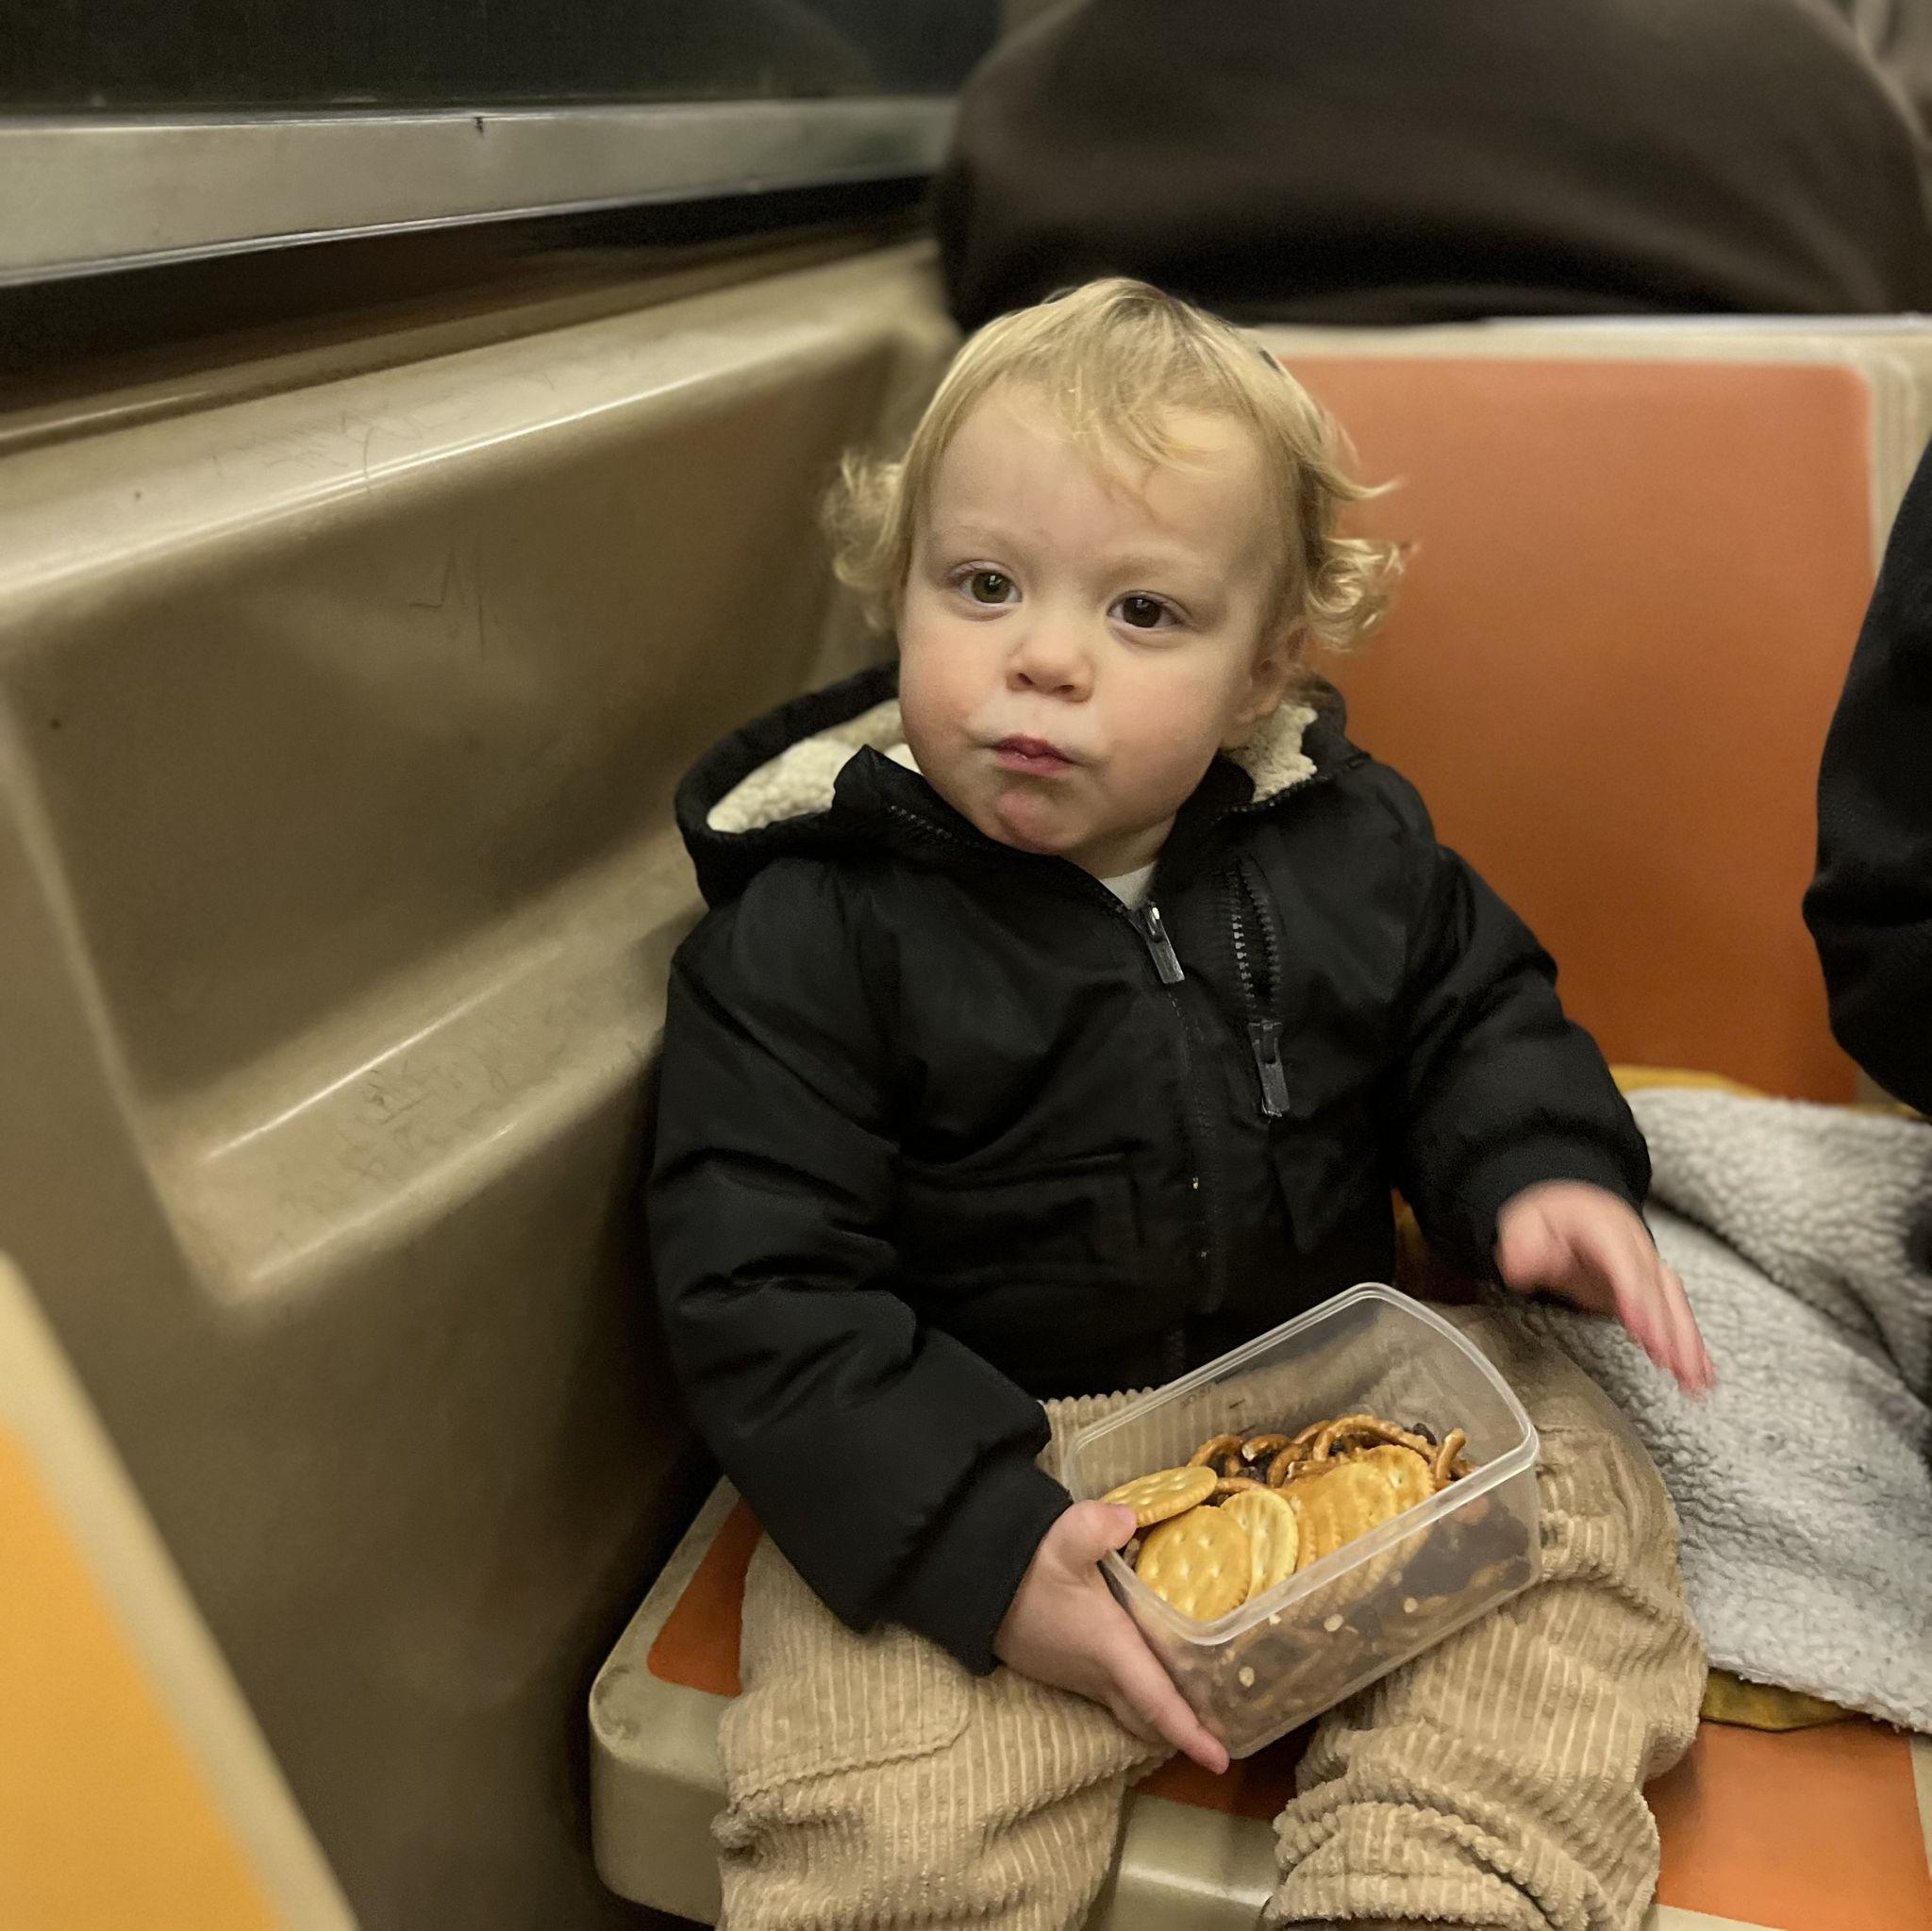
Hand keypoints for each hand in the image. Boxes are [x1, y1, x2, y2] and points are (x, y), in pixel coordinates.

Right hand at [994, 1501, 1229, 1773]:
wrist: (973, 1581)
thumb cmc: (1024, 1568)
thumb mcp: (1062, 1540)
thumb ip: (1097, 1527)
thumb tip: (1129, 1519)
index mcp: (1110, 1650)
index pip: (1157, 1701)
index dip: (1191, 1733)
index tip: (1222, 1761)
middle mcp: (1098, 1674)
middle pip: (1149, 1719)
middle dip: (1184, 1732)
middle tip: (1222, 1732)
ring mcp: (1079, 1676)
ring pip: (1130, 1709)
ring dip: (1161, 1712)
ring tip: (1198, 1701)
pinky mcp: (1066, 1667)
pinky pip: (1113, 1695)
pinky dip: (1139, 1694)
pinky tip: (1152, 1665)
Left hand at [1496, 1181, 1714, 1393]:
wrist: (1574, 1203)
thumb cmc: (1552, 1216)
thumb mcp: (1526, 1220)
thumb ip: (1522, 1245)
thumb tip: (1520, 1267)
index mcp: (1605, 1229)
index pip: (1624, 1266)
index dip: (1635, 1297)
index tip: (1640, 1328)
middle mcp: (1635, 1248)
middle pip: (1656, 1289)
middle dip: (1667, 1328)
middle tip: (1673, 1364)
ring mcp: (1648, 1267)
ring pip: (1674, 1304)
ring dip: (1686, 1342)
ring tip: (1694, 1379)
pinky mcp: (1651, 1288)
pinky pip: (1676, 1314)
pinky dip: (1690, 1343)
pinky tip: (1701, 1372)